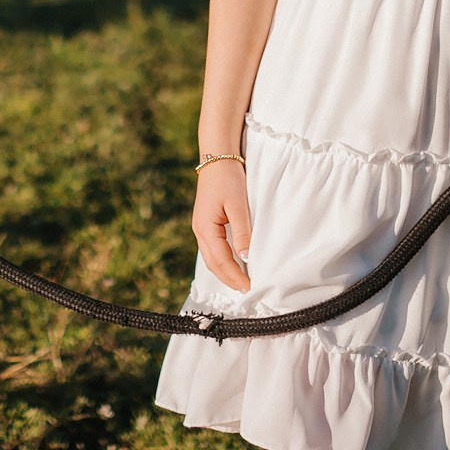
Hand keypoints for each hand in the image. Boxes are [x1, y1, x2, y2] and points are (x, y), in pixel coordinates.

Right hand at [192, 160, 253, 291]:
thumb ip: (242, 232)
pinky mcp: (206, 224)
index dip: (235, 276)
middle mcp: (200, 231)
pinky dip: (222, 261)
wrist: (217, 158)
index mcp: (205, 228)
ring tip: (241, 282)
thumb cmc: (228, 179)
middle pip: (213, 264)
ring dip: (225, 272)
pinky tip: (233, 264)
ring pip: (211, 259)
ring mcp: (201, 228)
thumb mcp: (238, 205)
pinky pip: (212, 250)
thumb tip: (246, 258)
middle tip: (246, 291)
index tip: (249, 288)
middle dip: (229, 279)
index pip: (221, 260)